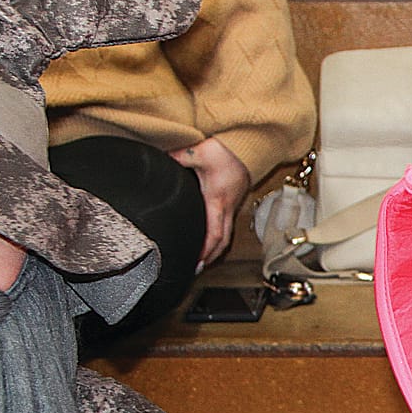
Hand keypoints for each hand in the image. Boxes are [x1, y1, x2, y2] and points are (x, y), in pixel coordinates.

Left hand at [170, 137, 251, 268]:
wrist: (250, 143)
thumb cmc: (228, 150)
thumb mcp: (199, 152)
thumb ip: (177, 157)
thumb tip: (160, 160)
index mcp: (217, 201)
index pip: (213, 235)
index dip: (205, 252)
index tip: (195, 263)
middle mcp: (227, 206)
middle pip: (222, 242)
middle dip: (210, 258)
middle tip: (197, 268)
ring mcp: (232, 204)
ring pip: (226, 234)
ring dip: (216, 249)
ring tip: (203, 258)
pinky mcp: (233, 199)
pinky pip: (228, 224)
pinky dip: (219, 235)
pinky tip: (209, 234)